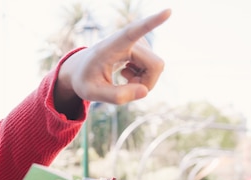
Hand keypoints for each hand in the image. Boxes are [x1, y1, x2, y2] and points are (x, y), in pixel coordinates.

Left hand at [56, 9, 170, 106]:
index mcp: (112, 45)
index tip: (168, 11)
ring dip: (143, 81)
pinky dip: (143, 78)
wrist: (82, 69)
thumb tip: (145, 92)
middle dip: (146, 84)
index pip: (133, 32)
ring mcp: (139, 42)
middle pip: (155, 65)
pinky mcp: (144, 47)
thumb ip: (116, 96)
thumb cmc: (85, 79)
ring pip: (156, 68)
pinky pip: (154, 68)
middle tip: (125, 88)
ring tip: (123, 78)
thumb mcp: (92, 93)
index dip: (152, 22)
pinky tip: (127, 73)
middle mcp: (129, 40)